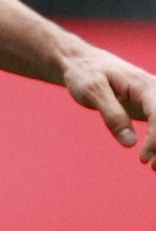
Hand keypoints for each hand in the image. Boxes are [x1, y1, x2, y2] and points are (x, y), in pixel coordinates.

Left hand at [61, 43, 155, 167]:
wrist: (81, 62)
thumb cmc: (84, 73)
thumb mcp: (91, 90)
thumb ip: (111, 114)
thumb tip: (130, 143)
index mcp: (143, 85)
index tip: (141, 158)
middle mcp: (155, 90)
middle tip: (152, 167)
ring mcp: (155, 98)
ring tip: (153, 166)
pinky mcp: (151, 106)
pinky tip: (153, 158)